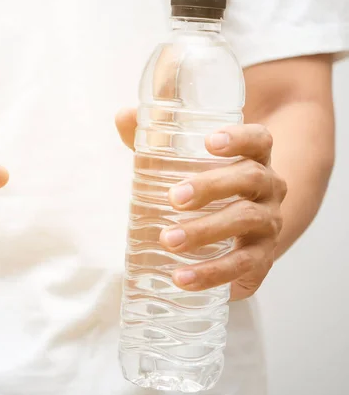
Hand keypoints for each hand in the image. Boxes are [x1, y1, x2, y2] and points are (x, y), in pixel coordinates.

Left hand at [116, 109, 286, 299]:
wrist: (246, 231)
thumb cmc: (210, 187)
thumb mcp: (187, 163)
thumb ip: (155, 140)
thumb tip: (123, 116)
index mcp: (254, 159)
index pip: (259, 140)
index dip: (240, 137)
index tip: (210, 142)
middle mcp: (269, 188)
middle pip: (249, 179)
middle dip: (210, 186)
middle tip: (173, 198)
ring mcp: (270, 223)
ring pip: (247, 221)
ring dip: (206, 231)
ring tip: (169, 240)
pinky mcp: (262, 258)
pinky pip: (244, 267)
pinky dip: (213, 273)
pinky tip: (183, 279)